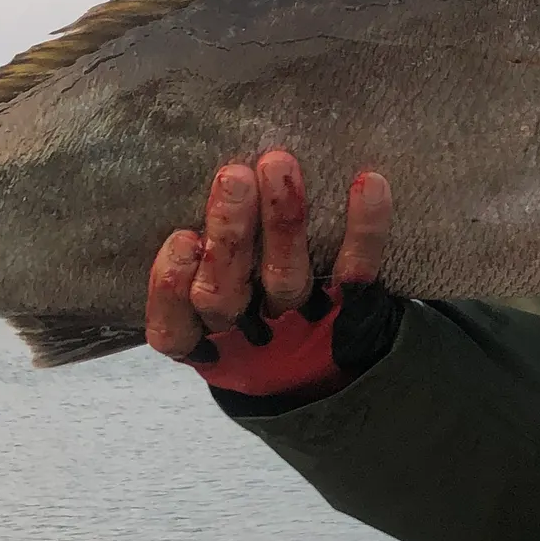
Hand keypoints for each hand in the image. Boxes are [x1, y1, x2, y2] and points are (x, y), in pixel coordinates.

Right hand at [146, 153, 394, 396]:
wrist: (332, 372)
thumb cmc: (254, 317)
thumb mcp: (209, 307)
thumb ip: (199, 258)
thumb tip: (201, 185)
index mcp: (203, 336)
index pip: (174, 324)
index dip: (172, 286)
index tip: (183, 239)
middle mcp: (248, 333)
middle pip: (226, 291)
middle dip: (229, 235)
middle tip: (234, 178)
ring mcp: (301, 324)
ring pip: (285, 277)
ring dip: (282, 222)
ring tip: (278, 168)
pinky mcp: (352, 312)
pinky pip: (357, 272)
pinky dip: (364, 231)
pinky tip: (368, 185)